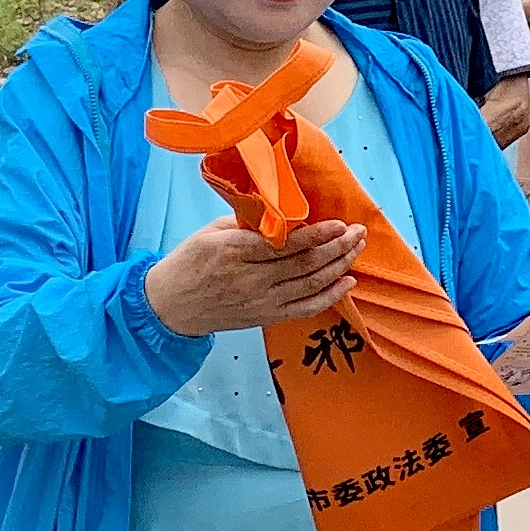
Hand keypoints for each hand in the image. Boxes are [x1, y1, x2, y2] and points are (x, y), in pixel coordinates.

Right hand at [145, 218, 364, 337]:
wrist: (170, 306)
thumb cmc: (190, 262)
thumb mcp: (212, 232)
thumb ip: (248, 223)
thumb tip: (284, 213)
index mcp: (235, 252)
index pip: (286, 244)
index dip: (318, 234)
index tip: (340, 224)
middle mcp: (251, 279)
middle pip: (305, 264)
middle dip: (338, 247)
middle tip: (359, 232)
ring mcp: (261, 301)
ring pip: (310, 285)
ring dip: (339, 267)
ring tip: (357, 250)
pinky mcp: (266, 317)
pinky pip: (305, 309)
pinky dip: (330, 297)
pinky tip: (347, 282)